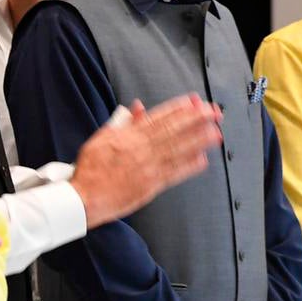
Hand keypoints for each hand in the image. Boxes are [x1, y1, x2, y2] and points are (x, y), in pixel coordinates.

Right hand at [70, 94, 222, 227]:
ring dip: (199, 140)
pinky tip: (203, 159)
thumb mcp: (103, 137)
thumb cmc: (92, 167)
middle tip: (214, 112)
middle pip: (173, 130)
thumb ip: (123, 122)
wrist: (85, 198)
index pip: (159, 117)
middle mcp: (140, 148)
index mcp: (128, 135)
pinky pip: (174, 174)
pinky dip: (189, 166)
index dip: (179, 109)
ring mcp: (147, 167)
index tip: (195, 102)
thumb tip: (139, 107)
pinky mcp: (151, 186)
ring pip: (178, 149)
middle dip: (196, 119)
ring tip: (216, 133)